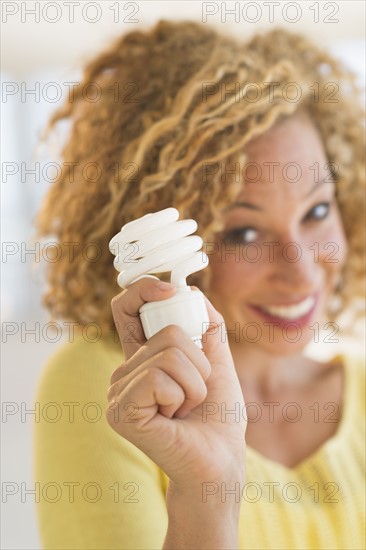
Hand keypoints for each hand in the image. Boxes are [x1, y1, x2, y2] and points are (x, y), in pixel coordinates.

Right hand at [106, 278, 246, 487]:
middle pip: (167, 330)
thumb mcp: (218, 361)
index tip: (169, 290)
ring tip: (185, 407)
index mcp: (143, 356)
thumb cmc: (218, 414)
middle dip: (199, 361)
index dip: (143, 290)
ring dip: (194, 383)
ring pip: (168, 354)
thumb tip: (191, 291)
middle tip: (194, 391)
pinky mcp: (120, 410)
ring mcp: (119, 390)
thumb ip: (207, 327)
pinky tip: (174, 418)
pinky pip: (158, 378)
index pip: (127, 309)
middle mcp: (126, 370)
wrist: (220, 459)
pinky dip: (182, 396)